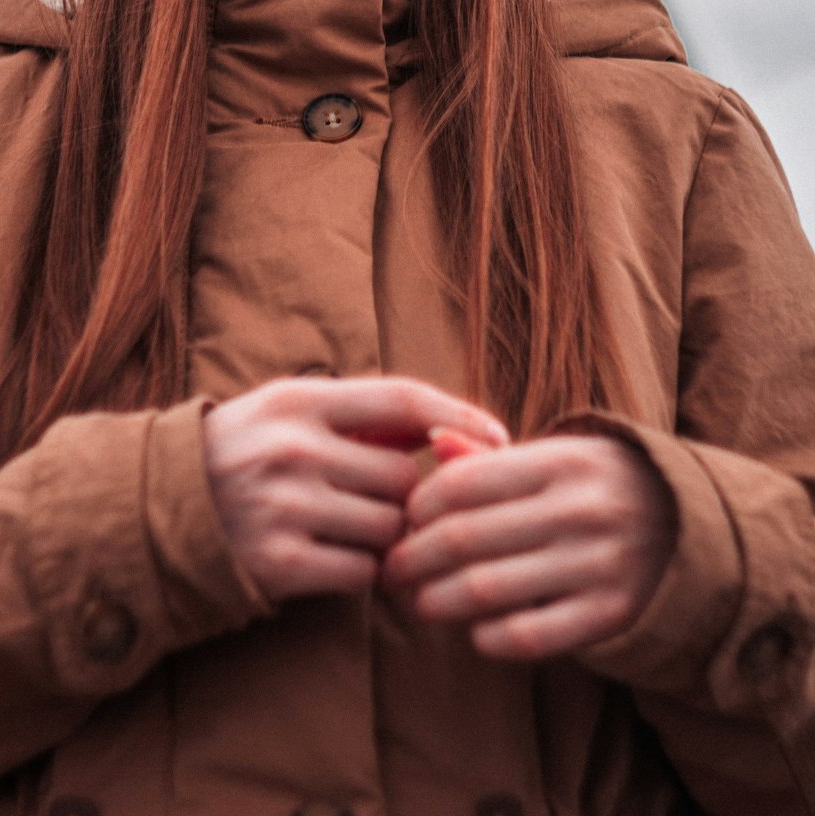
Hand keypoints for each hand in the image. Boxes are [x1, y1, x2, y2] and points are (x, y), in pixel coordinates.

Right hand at [202, 376, 507, 603]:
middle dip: (401, 493)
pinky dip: (358, 571)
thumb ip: (364, 415)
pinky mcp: (279, 564)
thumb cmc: (246, 451)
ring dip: (383, 536)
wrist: (159, 510)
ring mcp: (285, 507)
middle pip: (401, 477)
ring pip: (387, 529)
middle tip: (374, 498)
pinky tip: (328, 556)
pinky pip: (361, 573)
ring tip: (344, 526)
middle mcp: (293, 449)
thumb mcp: (293, 411)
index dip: (458, 415)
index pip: (402, 398)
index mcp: (299, 400)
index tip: (499, 437)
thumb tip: (453, 431)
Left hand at [381, 433, 676, 659]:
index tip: (401, 522)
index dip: (418, 506)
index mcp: (561, 460)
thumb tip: (431, 443)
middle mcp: (579, 509)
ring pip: (487, 590)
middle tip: (390, 571)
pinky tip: (472, 631)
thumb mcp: (557, 457)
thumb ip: (492, 458)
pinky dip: (488, 638)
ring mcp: (598, 564)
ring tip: (419, 603)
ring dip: (437, 601)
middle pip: (465, 538)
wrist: (692, 528)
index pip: (463, 483)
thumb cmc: (598, 486)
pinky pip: (529, 636)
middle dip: (413, 559)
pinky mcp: (611, 615)